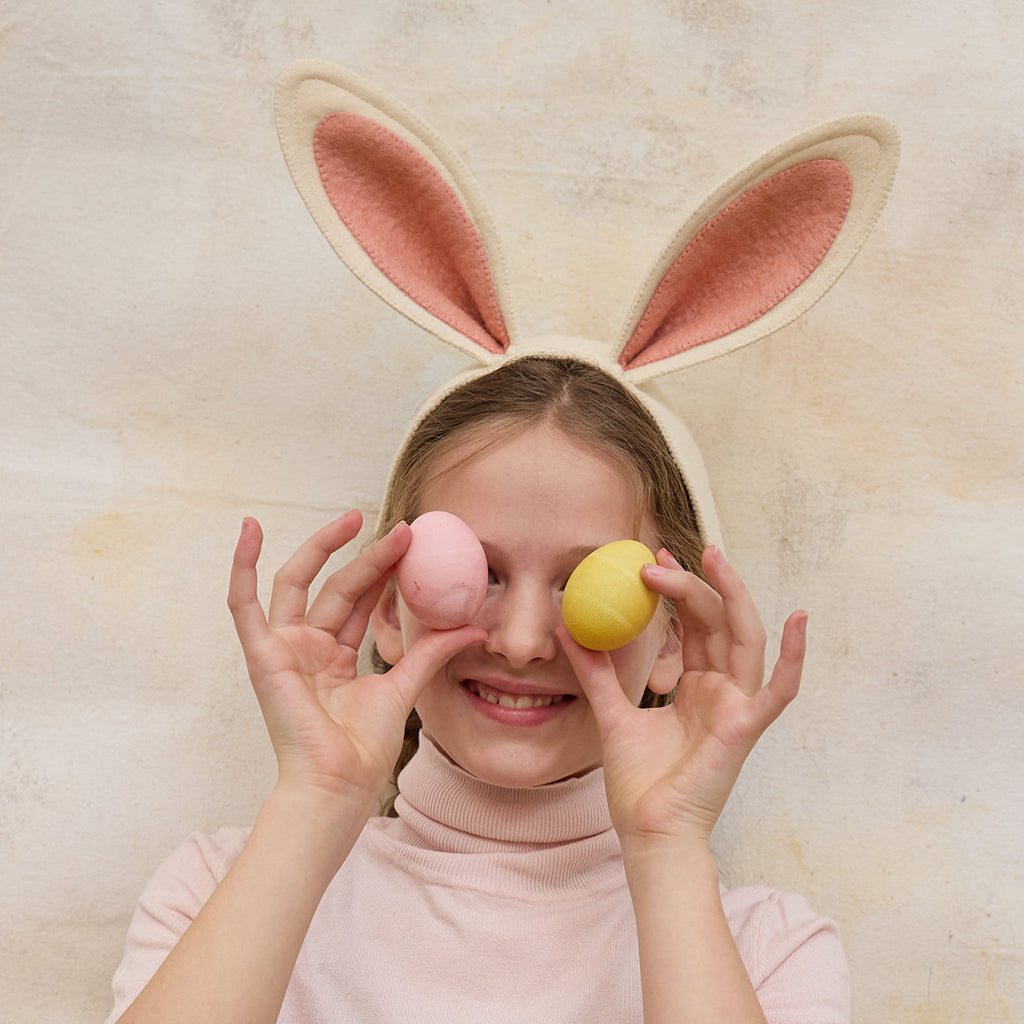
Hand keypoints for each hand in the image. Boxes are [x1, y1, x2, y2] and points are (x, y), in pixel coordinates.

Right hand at [227, 512, 485, 811]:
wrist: (339, 783)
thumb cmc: (363, 748)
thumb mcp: (403, 687)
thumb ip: (431, 653)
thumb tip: (474, 628)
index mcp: (334, 656)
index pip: (360, 600)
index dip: (384, 570)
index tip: (413, 543)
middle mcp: (307, 646)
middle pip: (337, 586)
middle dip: (369, 555)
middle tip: (403, 530)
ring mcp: (283, 647)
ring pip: (300, 582)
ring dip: (324, 547)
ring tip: (355, 517)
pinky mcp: (262, 653)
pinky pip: (243, 604)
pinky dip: (243, 565)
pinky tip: (249, 528)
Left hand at [559, 545, 804, 849]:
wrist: (648, 833)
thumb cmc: (639, 784)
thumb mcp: (612, 713)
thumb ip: (596, 672)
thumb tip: (567, 630)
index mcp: (698, 688)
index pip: (696, 627)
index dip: (678, 591)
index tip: (650, 561)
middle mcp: (722, 691)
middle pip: (719, 622)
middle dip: (697, 582)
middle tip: (663, 552)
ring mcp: (737, 707)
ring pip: (745, 638)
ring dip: (731, 596)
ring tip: (712, 558)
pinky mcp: (745, 727)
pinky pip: (779, 690)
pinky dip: (794, 656)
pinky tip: (799, 619)